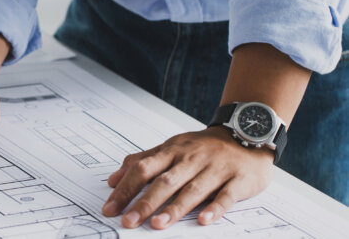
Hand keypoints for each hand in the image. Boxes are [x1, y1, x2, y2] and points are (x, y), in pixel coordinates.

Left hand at [102, 127, 273, 229]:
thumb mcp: (171, 147)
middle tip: (128, 221)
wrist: (247, 133)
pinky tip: (203, 220)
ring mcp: (215, 169)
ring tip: (158, 224)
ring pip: (193, 189)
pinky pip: (226, 195)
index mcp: (172, 151)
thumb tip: (112, 179)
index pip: (143, 169)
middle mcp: (192, 159)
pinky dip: (215, 208)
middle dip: (145, 202)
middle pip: (165, 182)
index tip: (110, 208)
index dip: (125, 189)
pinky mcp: (238, 179)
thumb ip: (142, 161)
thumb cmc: (203, 146)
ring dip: (174, 208)